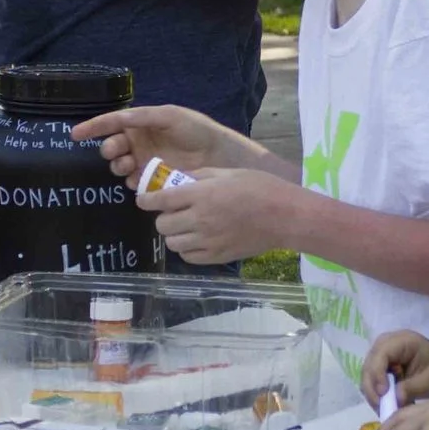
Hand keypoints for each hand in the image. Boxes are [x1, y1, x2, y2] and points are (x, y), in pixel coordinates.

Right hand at [71, 104, 249, 178]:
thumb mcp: (170, 115)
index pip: (111, 123)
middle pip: (112, 146)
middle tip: (117, 151)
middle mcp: (138, 142)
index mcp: (140, 123)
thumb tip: (119, 119)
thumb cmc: (195, 130)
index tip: (75, 135)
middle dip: (110, 149)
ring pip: (119, 165)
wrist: (217, 154)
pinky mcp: (151, 179)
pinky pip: (132, 182)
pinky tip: (137, 180)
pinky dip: (131, 180)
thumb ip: (143, 116)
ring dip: (119, 166)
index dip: (92, 127)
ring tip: (129, 166)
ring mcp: (144, 162)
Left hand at [141, 168, 296, 264]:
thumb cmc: (260, 187)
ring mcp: (208, 241)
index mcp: (201, 194)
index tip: (143, 200)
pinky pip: (188, 257)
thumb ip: (199, 176)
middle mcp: (200, 219)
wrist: (285, 216)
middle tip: (173, 213)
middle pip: (162, 224)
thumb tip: (178, 180)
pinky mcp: (217, 256)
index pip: (161, 200)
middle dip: (163, 217)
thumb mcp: (227, 172)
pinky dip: (187, 249)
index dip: (147, 200)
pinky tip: (196, 240)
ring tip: (185, 227)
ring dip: (174, 234)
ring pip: (172, 242)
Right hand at [362, 331, 428, 410]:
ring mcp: (385, 354)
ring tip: (384, 409)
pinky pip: (373, 379)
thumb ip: (411, 388)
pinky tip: (386, 405)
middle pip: (370, 363)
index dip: (377, 373)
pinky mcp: (383, 366)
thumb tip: (394, 398)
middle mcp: (390, 343)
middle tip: (380, 407)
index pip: (381, 354)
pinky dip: (377, 394)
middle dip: (372, 386)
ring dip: (373, 392)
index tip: (383, 394)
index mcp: (404, 341)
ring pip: (368, 373)